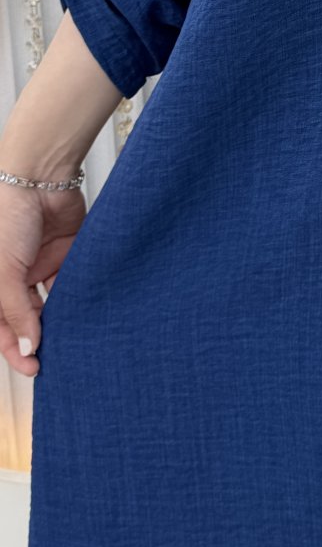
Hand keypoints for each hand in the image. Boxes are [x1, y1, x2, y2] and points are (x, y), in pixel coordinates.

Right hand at [0, 182, 85, 375]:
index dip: (12, 349)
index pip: (0, 326)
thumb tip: (26, 348)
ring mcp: (39, 265)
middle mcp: (13, 276)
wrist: (38, 177)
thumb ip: (15, 311)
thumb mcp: (3, 271)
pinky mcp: (66, 253)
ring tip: (75, 339)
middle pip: (25, 317)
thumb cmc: (6, 215)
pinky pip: (72, 282)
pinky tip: (87, 310)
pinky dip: (78, 295)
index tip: (33, 369)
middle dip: (38, 338)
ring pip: (51, 302)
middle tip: (57, 359)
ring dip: (61, 319)